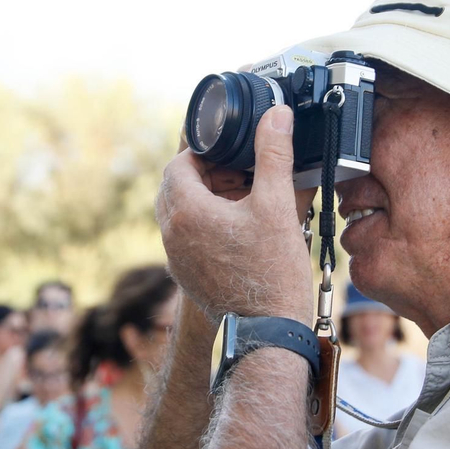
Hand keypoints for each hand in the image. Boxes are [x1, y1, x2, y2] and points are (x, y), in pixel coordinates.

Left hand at [156, 106, 315, 323]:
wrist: (267, 333)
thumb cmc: (272, 273)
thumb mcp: (277, 205)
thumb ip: (274, 154)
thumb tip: (276, 115)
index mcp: (186, 211)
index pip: (179, 163)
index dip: (204, 151)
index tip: (231, 150)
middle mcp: (172, 235)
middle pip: (174, 187)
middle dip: (204, 173)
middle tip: (238, 171)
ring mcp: (177, 260)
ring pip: (178, 214)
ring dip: (203, 199)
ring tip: (242, 199)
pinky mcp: (187, 277)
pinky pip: (185, 239)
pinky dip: (204, 226)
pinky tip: (239, 230)